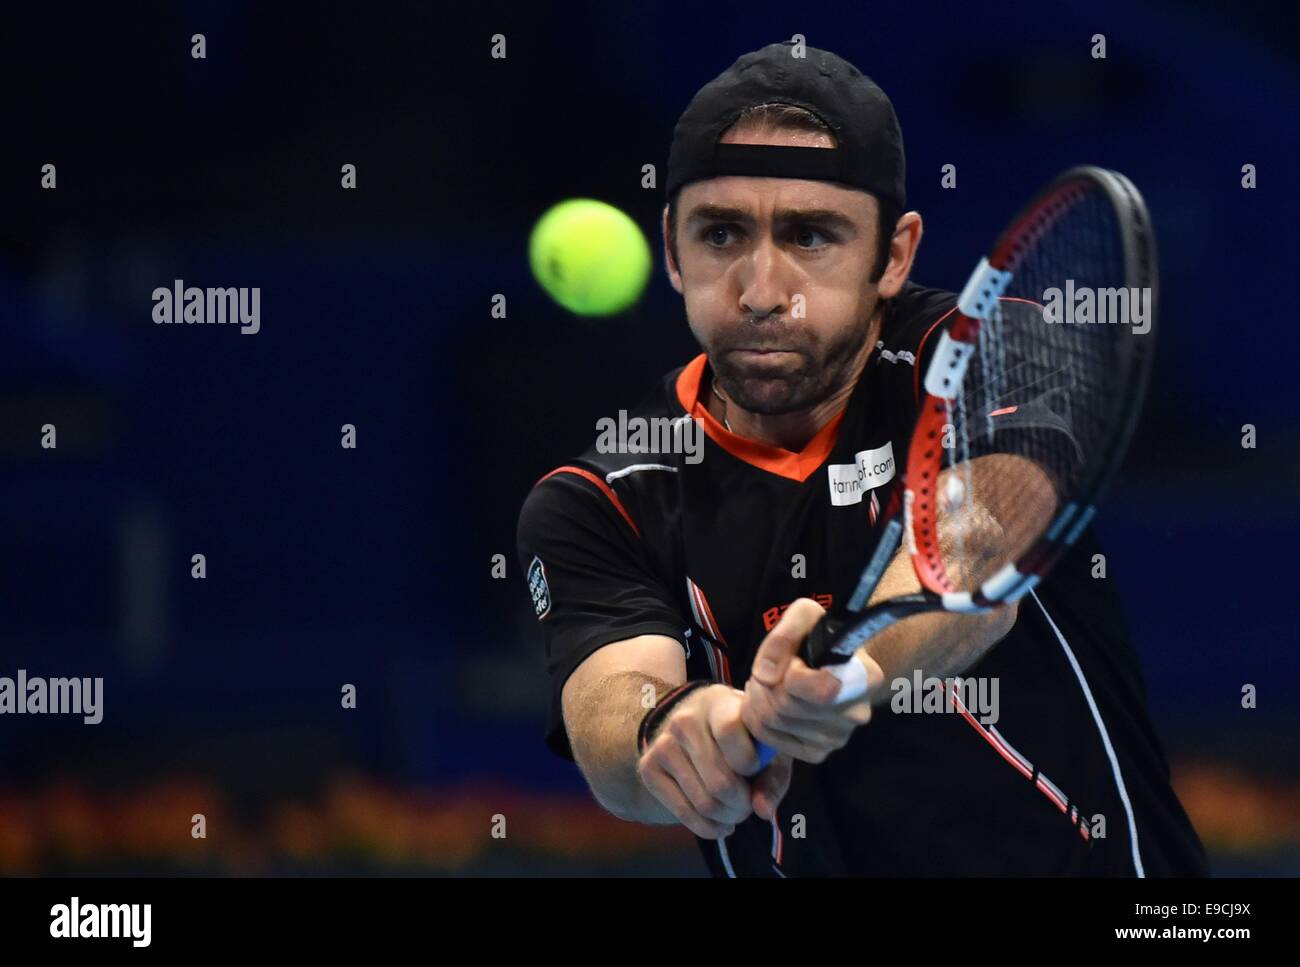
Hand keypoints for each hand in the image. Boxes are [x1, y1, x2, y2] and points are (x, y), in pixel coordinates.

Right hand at [637, 683, 792, 837]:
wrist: (695, 724)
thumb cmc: (741, 736)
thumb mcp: (764, 746)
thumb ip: (772, 777)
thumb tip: (763, 811)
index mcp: (717, 703)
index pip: (730, 731)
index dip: (749, 761)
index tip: (755, 767)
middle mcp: (684, 721)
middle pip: (719, 782)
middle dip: (742, 805)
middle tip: (748, 805)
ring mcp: (662, 744)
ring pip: (703, 803)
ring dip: (727, 818)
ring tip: (735, 812)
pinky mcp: (648, 768)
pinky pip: (683, 813)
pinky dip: (708, 828)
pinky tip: (720, 823)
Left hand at [742, 598, 881, 763]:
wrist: (832, 664)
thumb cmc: (821, 638)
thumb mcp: (807, 616)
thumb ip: (786, 634)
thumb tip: (766, 675)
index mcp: (865, 679)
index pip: (821, 690)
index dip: (792, 672)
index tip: (793, 660)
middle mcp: (856, 714)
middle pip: (787, 707)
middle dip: (766, 684)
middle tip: (768, 670)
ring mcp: (838, 739)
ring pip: (773, 724)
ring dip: (758, 699)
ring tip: (767, 683)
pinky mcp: (818, 754)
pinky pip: (771, 741)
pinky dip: (759, 720)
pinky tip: (768, 702)